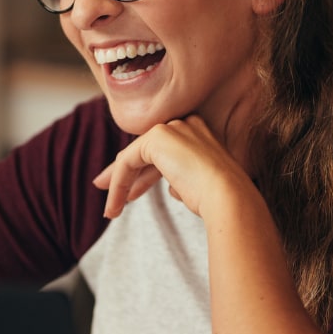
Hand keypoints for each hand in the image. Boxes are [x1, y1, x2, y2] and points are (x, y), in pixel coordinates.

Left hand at [92, 115, 253, 219]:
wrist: (228, 198)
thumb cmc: (219, 200)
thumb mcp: (196, 186)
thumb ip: (181, 178)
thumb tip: (171, 186)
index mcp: (199, 132)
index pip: (161, 152)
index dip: (143, 174)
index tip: (129, 194)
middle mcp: (185, 124)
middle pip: (144, 151)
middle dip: (123, 174)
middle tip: (103, 188)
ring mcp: (172, 128)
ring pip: (133, 157)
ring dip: (119, 185)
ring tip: (110, 210)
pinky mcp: (157, 138)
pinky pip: (127, 162)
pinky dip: (118, 184)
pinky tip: (115, 205)